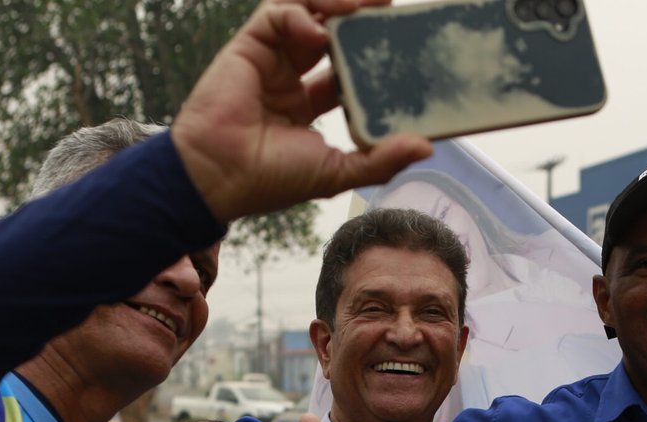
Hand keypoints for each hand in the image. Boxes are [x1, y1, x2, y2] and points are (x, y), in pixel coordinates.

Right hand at [171, 0, 431, 221]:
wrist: (220, 175)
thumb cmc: (270, 179)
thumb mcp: (336, 172)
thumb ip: (380, 159)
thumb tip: (427, 147)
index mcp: (307, 107)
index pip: (346, 70)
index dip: (372, 55)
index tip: (401, 45)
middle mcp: (289, 79)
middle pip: (330, 34)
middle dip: (359, 17)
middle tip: (390, 6)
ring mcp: (269, 61)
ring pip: (306, 14)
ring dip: (335, 3)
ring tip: (365, 2)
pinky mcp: (248, 46)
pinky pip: (277, 13)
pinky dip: (300, 14)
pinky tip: (320, 31)